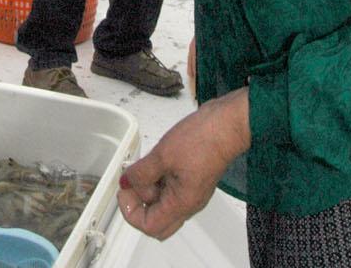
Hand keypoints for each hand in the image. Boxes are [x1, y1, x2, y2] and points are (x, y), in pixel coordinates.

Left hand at [116, 88, 250, 240]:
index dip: (131, 211)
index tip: (124, 190)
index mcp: (181, 204)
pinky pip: (172, 189)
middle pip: (158, 222)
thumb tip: (127, 181)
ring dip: (149, 190)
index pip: (150, 226)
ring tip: (143, 166)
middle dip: (139, 205)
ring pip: (164, 204)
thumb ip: (141, 172)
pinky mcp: (194, 179)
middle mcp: (189, 203)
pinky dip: (159, 180)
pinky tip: (155, 162)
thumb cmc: (203, 139)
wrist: (226, 124)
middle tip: (131, 184)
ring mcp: (192, 192)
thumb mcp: (163, 155)